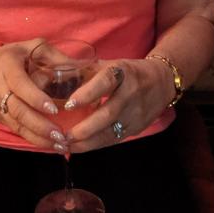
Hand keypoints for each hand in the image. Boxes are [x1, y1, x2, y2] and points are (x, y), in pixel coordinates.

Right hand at [0, 38, 64, 149]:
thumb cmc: (13, 55)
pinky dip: (32, 139)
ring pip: (15, 124)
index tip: (54, 109)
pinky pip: (15, 129)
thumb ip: (54, 56)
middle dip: (39, 125)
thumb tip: (79, 66)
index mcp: (7, 66)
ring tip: (59, 145)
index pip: (20, 84)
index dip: (35, 98)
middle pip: (17, 110)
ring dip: (38, 137)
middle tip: (60, 135)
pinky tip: (49, 145)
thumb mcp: (32, 46)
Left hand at [55, 57, 173, 152]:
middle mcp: (131, 93)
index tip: (68, 104)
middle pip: (108, 113)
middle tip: (62, 136)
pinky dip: (95, 145)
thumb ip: (85, 72)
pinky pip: (114, 139)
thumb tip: (51, 76)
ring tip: (66, 146)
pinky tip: (79, 148)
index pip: (106, 81)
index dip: (87, 93)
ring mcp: (136, 113)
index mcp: (122, 72)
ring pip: (111, 132)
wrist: (163, 82)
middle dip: (84, 128)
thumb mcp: (109, 64)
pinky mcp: (137, 128)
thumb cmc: (128, 72)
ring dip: (87, 142)